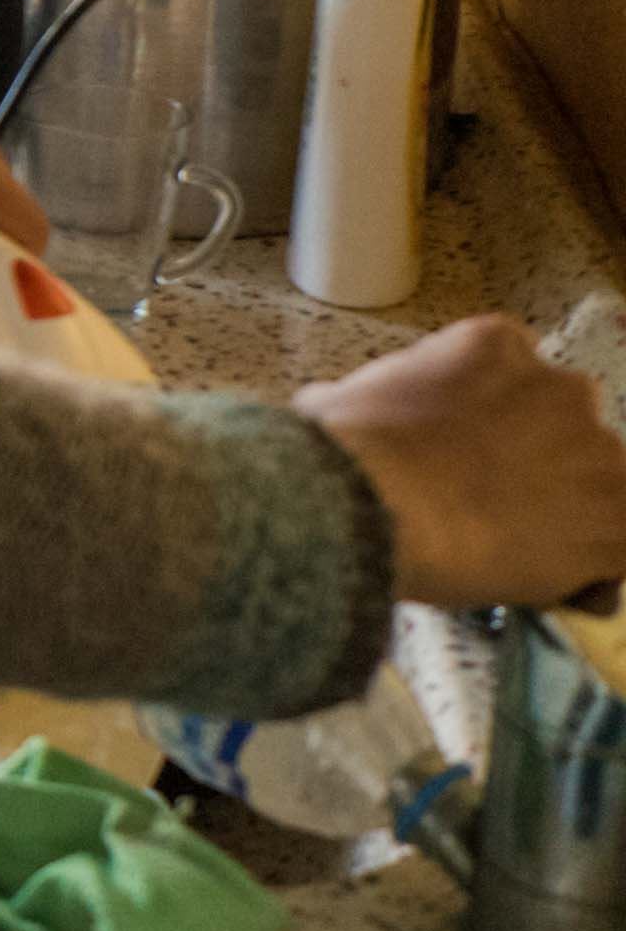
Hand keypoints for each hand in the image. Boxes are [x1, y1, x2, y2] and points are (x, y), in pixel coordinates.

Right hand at [296, 315, 625, 609]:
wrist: (373, 506)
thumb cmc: (345, 451)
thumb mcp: (339, 399)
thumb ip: (372, 398)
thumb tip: (334, 411)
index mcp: (496, 346)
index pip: (517, 376)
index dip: (498, 420)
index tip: (473, 451)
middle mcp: (562, 387)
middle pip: (569, 428)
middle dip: (540, 464)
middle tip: (493, 503)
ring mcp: (598, 452)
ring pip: (601, 488)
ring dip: (569, 516)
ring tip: (516, 552)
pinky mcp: (619, 518)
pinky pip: (619, 549)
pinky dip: (596, 569)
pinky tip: (555, 584)